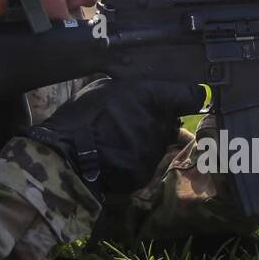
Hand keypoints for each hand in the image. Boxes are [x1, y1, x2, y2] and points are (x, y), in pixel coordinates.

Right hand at [25, 78, 206, 194]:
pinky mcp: (145, 172)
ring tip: (118, 141)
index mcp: (151, 97)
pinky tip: (115, 157)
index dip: (193, 97)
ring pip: (159, 144)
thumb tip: (142, 90)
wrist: (65, 154)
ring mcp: (154, 150)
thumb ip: (130, 89)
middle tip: (133, 123)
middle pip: (172, 123)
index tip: (191, 99)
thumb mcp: (104, 88)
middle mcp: (159, 123)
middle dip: (159, 122)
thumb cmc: (81, 115)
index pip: (192, 96)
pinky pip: (145, 164)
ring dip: (146, 142)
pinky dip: (134, 161)